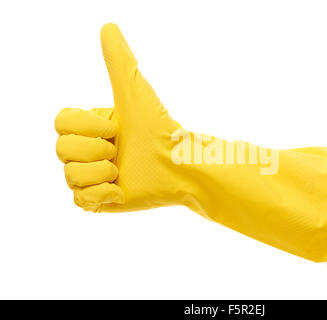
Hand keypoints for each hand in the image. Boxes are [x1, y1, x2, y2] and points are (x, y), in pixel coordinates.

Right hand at [55, 23, 180, 211]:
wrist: (180, 167)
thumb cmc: (160, 129)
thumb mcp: (134, 92)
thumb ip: (119, 61)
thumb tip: (108, 27)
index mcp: (92, 126)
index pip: (60, 123)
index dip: (84, 127)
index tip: (114, 128)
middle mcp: (89, 149)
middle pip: (62, 150)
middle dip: (94, 150)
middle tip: (119, 151)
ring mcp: (93, 175)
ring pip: (69, 176)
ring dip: (99, 172)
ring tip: (122, 171)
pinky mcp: (100, 200)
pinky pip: (79, 199)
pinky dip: (100, 194)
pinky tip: (121, 190)